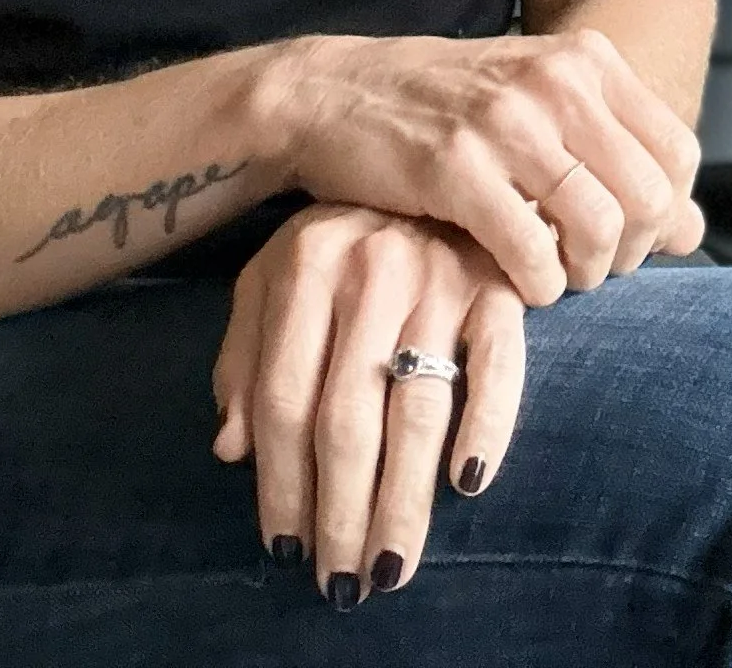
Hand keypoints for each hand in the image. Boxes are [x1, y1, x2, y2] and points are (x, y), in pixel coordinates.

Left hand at [213, 204, 524, 601]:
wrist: (431, 147)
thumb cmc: (341, 232)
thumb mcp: (273, 273)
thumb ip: (244, 355)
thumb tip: (230, 448)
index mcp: (308, 264)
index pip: (285, 398)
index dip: (280, 482)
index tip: (284, 548)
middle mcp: (373, 270)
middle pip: (348, 417)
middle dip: (341, 512)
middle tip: (340, 583)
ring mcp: (442, 277)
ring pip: (418, 410)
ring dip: (404, 500)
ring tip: (390, 567)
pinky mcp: (501, 286)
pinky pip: (498, 367)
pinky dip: (489, 425)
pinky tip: (469, 483)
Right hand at [275, 26, 703, 304]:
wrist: (336, 92)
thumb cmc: (445, 107)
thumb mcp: (539, 105)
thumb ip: (616, 156)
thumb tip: (694, 231)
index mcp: (585, 59)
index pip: (678, 154)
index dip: (664, 214)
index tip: (628, 239)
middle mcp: (557, 81)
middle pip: (648, 197)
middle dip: (629, 252)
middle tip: (590, 268)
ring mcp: (506, 123)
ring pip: (599, 227)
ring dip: (584, 275)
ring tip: (555, 277)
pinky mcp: (456, 169)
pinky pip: (533, 253)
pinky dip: (536, 286)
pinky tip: (516, 281)